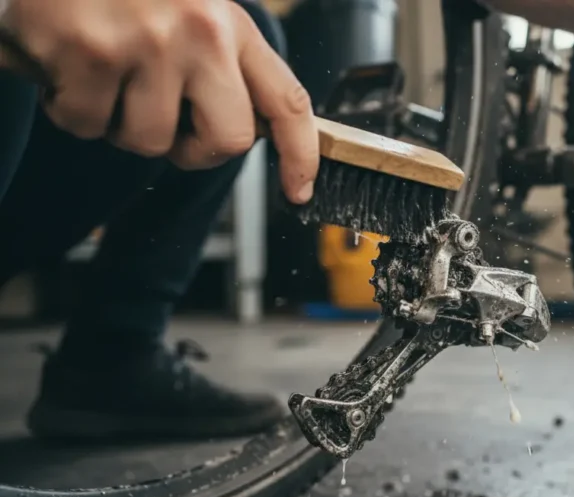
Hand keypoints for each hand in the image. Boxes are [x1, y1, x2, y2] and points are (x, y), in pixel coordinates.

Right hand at [0, 0, 318, 202]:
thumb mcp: (189, 10)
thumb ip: (218, 64)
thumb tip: (237, 131)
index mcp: (232, 25)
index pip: (287, 102)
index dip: (300, 155)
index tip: (300, 191)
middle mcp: (203, 32)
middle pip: (228, 141)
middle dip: (192, 151)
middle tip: (161, 127)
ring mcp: (149, 42)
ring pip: (149, 141)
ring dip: (117, 124)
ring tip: (100, 74)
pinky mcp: (93, 52)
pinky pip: (86, 124)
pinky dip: (67, 108)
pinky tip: (62, 65)